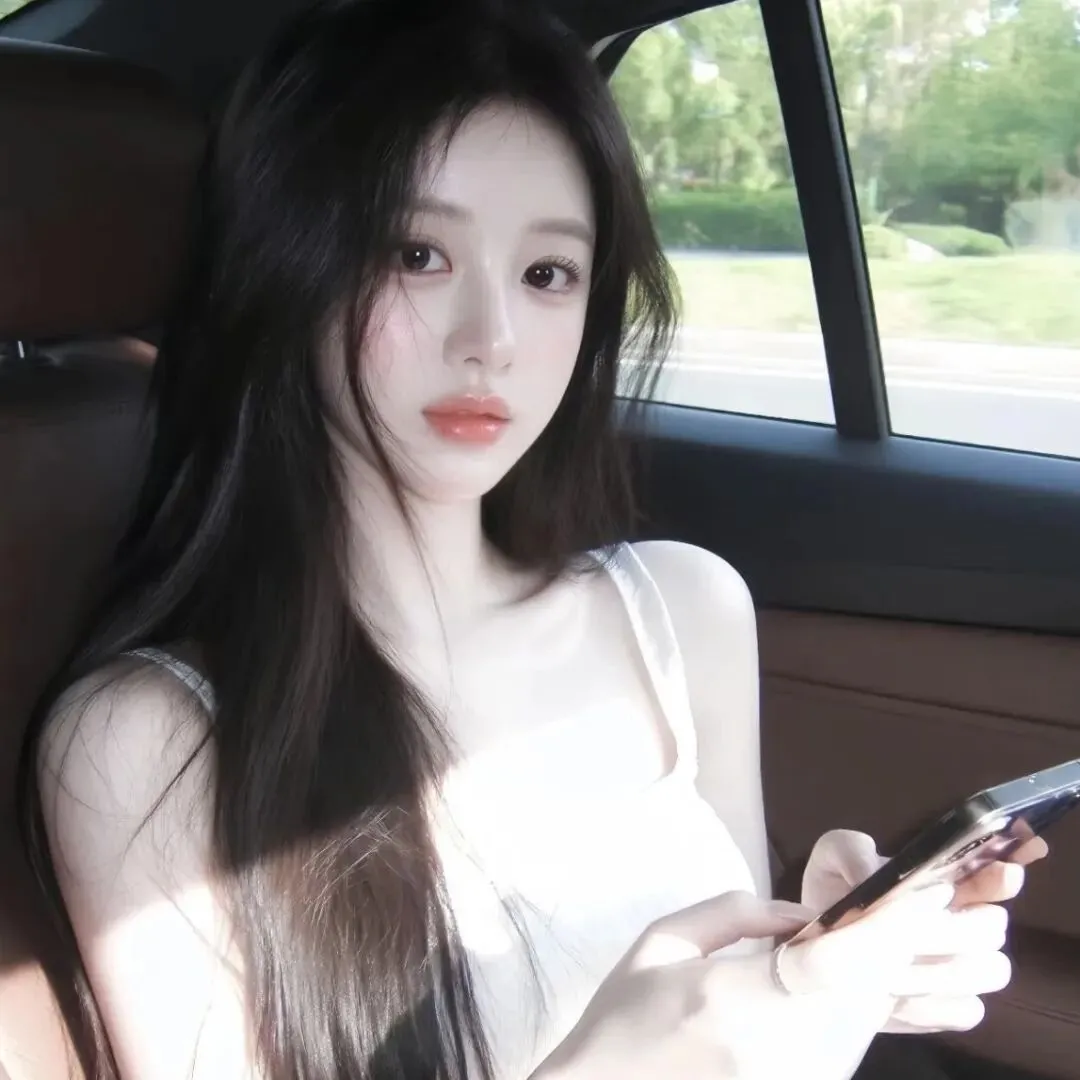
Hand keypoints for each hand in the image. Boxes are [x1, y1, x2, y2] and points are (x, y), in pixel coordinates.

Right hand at [532, 884, 958, 1079]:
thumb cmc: (622, 1020)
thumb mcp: (661, 943)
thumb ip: (735, 913)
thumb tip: (804, 914)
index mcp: (731, 1000)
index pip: (831, 965)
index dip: (885, 929)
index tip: (924, 894)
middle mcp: (777, 1052)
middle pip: (866, 993)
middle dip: (894, 947)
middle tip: (917, 904)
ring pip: (866, 1022)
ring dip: (877, 976)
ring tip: (880, 938)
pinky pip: (847, 1045)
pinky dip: (856, 1008)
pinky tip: (840, 985)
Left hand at [801, 829, 1049, 1034]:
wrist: (814, 940)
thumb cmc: (835, 889)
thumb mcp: (834, 856)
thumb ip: (853, 853)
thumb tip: (872, 877)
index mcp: (944, 881)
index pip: (995, 877)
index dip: (1000, 878)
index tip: (1001, 874)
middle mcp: (962, 923)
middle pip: (994, 928)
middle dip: (961, 927)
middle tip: (915, 930)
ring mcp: (959, 968)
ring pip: (990, 971)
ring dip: (944, 968)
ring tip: (892, 966)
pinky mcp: (944, 1008)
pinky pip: (966, 1011)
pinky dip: (934, 1004)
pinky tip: (895, 998)